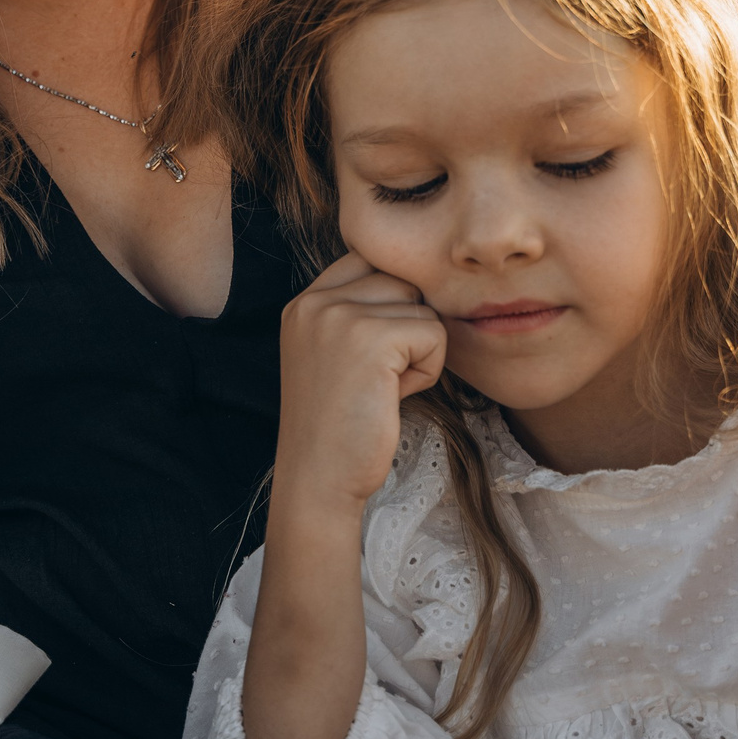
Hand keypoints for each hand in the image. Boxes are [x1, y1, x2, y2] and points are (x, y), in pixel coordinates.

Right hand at [275, 253, 446, 514]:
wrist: (319, 478)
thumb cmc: (338, 426)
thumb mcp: (334, 354)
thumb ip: (359, 313)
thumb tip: (419, 281)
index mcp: (304, 302)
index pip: (368, 260)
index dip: (390, 300)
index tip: (380, 350)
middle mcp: (316, 300)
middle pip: (401, 281)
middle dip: (407, 328)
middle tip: (381, 376)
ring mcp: (340, 316)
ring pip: (421, 307)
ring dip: (419, 350)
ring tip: (384, 387)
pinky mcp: (371, 338)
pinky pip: (433, 333)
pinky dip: (427, 369)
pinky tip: (394, 396)